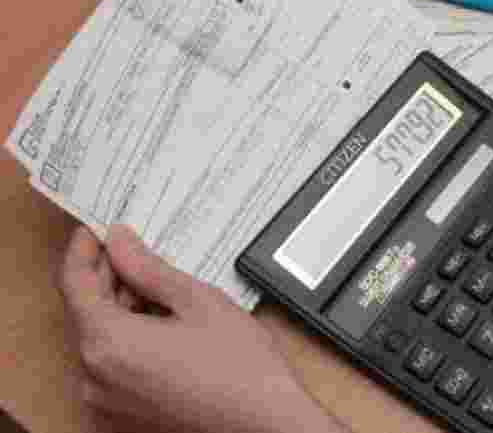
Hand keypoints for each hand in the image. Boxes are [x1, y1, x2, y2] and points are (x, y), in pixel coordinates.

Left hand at [57, 224, 348, 432]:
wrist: (264, 422)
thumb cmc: (241, 369)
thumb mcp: (198, 301)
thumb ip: (149, 269)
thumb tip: (120, 242)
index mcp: (109, 343)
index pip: (74, 285)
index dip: (82, 251)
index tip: (94, 232)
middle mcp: (96, 377)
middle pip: (86, 312)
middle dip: (108, 280)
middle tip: (135, 253)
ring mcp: (106, 401)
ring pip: (100, 340)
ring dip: (121, 311)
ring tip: (161, 293)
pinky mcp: (121, 415)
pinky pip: (112, 368)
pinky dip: (128, 341)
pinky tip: (162, 328)